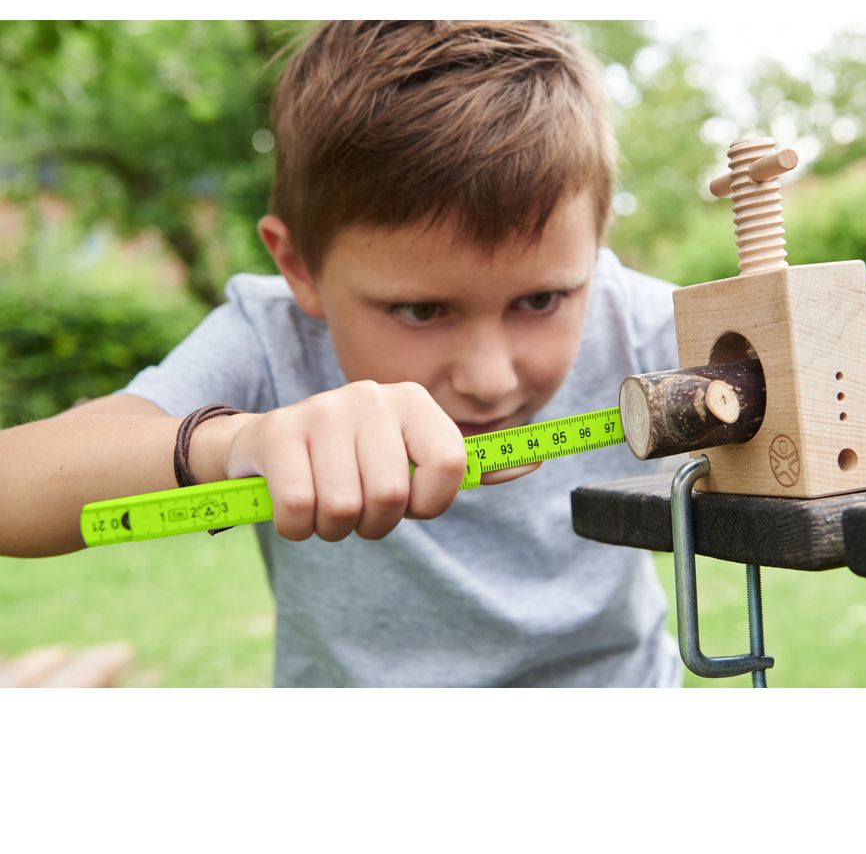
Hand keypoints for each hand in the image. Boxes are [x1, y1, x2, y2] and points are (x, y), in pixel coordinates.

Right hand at [217, 381, 470, 541]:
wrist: (272, 445)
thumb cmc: (356, 460)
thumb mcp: (413, 456)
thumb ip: (471, 465)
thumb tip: (535, 462)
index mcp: (413, 400)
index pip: (450, 465)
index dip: (430, 503)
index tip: (410, 503)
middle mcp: (371, 395)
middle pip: (391, 496)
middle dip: (375, 523)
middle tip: (361, 509)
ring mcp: (322, 410)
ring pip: (343, 507)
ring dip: (334, 527)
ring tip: (327, 505)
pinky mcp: (278, 433)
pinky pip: (299, 508)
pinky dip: (298, 526)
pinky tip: (297, 507)